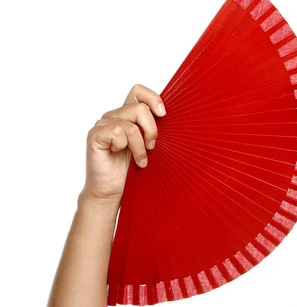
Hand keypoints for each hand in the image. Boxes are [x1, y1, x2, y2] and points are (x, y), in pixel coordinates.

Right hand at [80, 84, 165, 205]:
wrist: (113, 191)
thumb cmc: (131, 171)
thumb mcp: (148, 147)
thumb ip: (153, 131)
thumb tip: (169, 118)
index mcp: (128, 115)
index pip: (139, 92)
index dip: (153, 98)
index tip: (163, 115)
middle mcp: (114, 116)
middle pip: (140, 107)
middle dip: (152, 129)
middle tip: (152, 147)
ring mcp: (103, 125)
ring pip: (131, 123)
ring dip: (140, 145)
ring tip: (141, 160)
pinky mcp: (95, 135)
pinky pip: (118, 132)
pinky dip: (127, 147)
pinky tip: (123, 157)